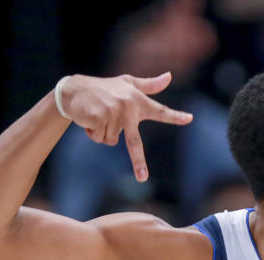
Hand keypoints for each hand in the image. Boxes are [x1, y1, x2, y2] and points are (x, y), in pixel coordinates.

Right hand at [60, 72, 192, 181]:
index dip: (174, 116)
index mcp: (137, 101)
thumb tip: (169, 76)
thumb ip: (149, 85)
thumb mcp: (127, 84)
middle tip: (142, 178)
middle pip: (134, 142)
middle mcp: (127, 107)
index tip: (189, 119)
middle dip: (138, 162)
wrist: (73, 90)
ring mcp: (112, 113)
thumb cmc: (104, 88)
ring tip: (98, 115)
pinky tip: (88, 118)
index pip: (159, 111)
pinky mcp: (98, 118)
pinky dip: (92, 132)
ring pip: (111, 141)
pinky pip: (98, 138)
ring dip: (102, 133)